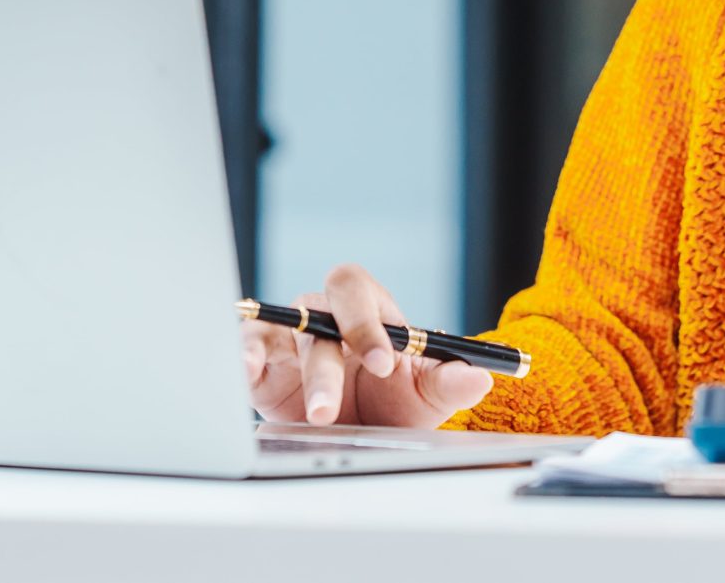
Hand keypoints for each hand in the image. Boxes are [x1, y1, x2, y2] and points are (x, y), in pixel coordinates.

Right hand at [240, 263, 494, 427]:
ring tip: (304, 410)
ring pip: (281, 335)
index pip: (359, 292)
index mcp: (366, 309)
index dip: (367, 323)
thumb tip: (482, 375)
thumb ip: (451, 380)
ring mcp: (290, 338)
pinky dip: (243, 357)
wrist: (362, 431)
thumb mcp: (425, 393)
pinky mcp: (263, 365)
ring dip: (290, 370)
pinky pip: (248, 349)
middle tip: (334, 406)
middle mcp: (324, 316)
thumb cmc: (393, 400)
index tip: (384, 363)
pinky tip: (245, 372)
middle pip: (316, 313)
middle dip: (328, 362)